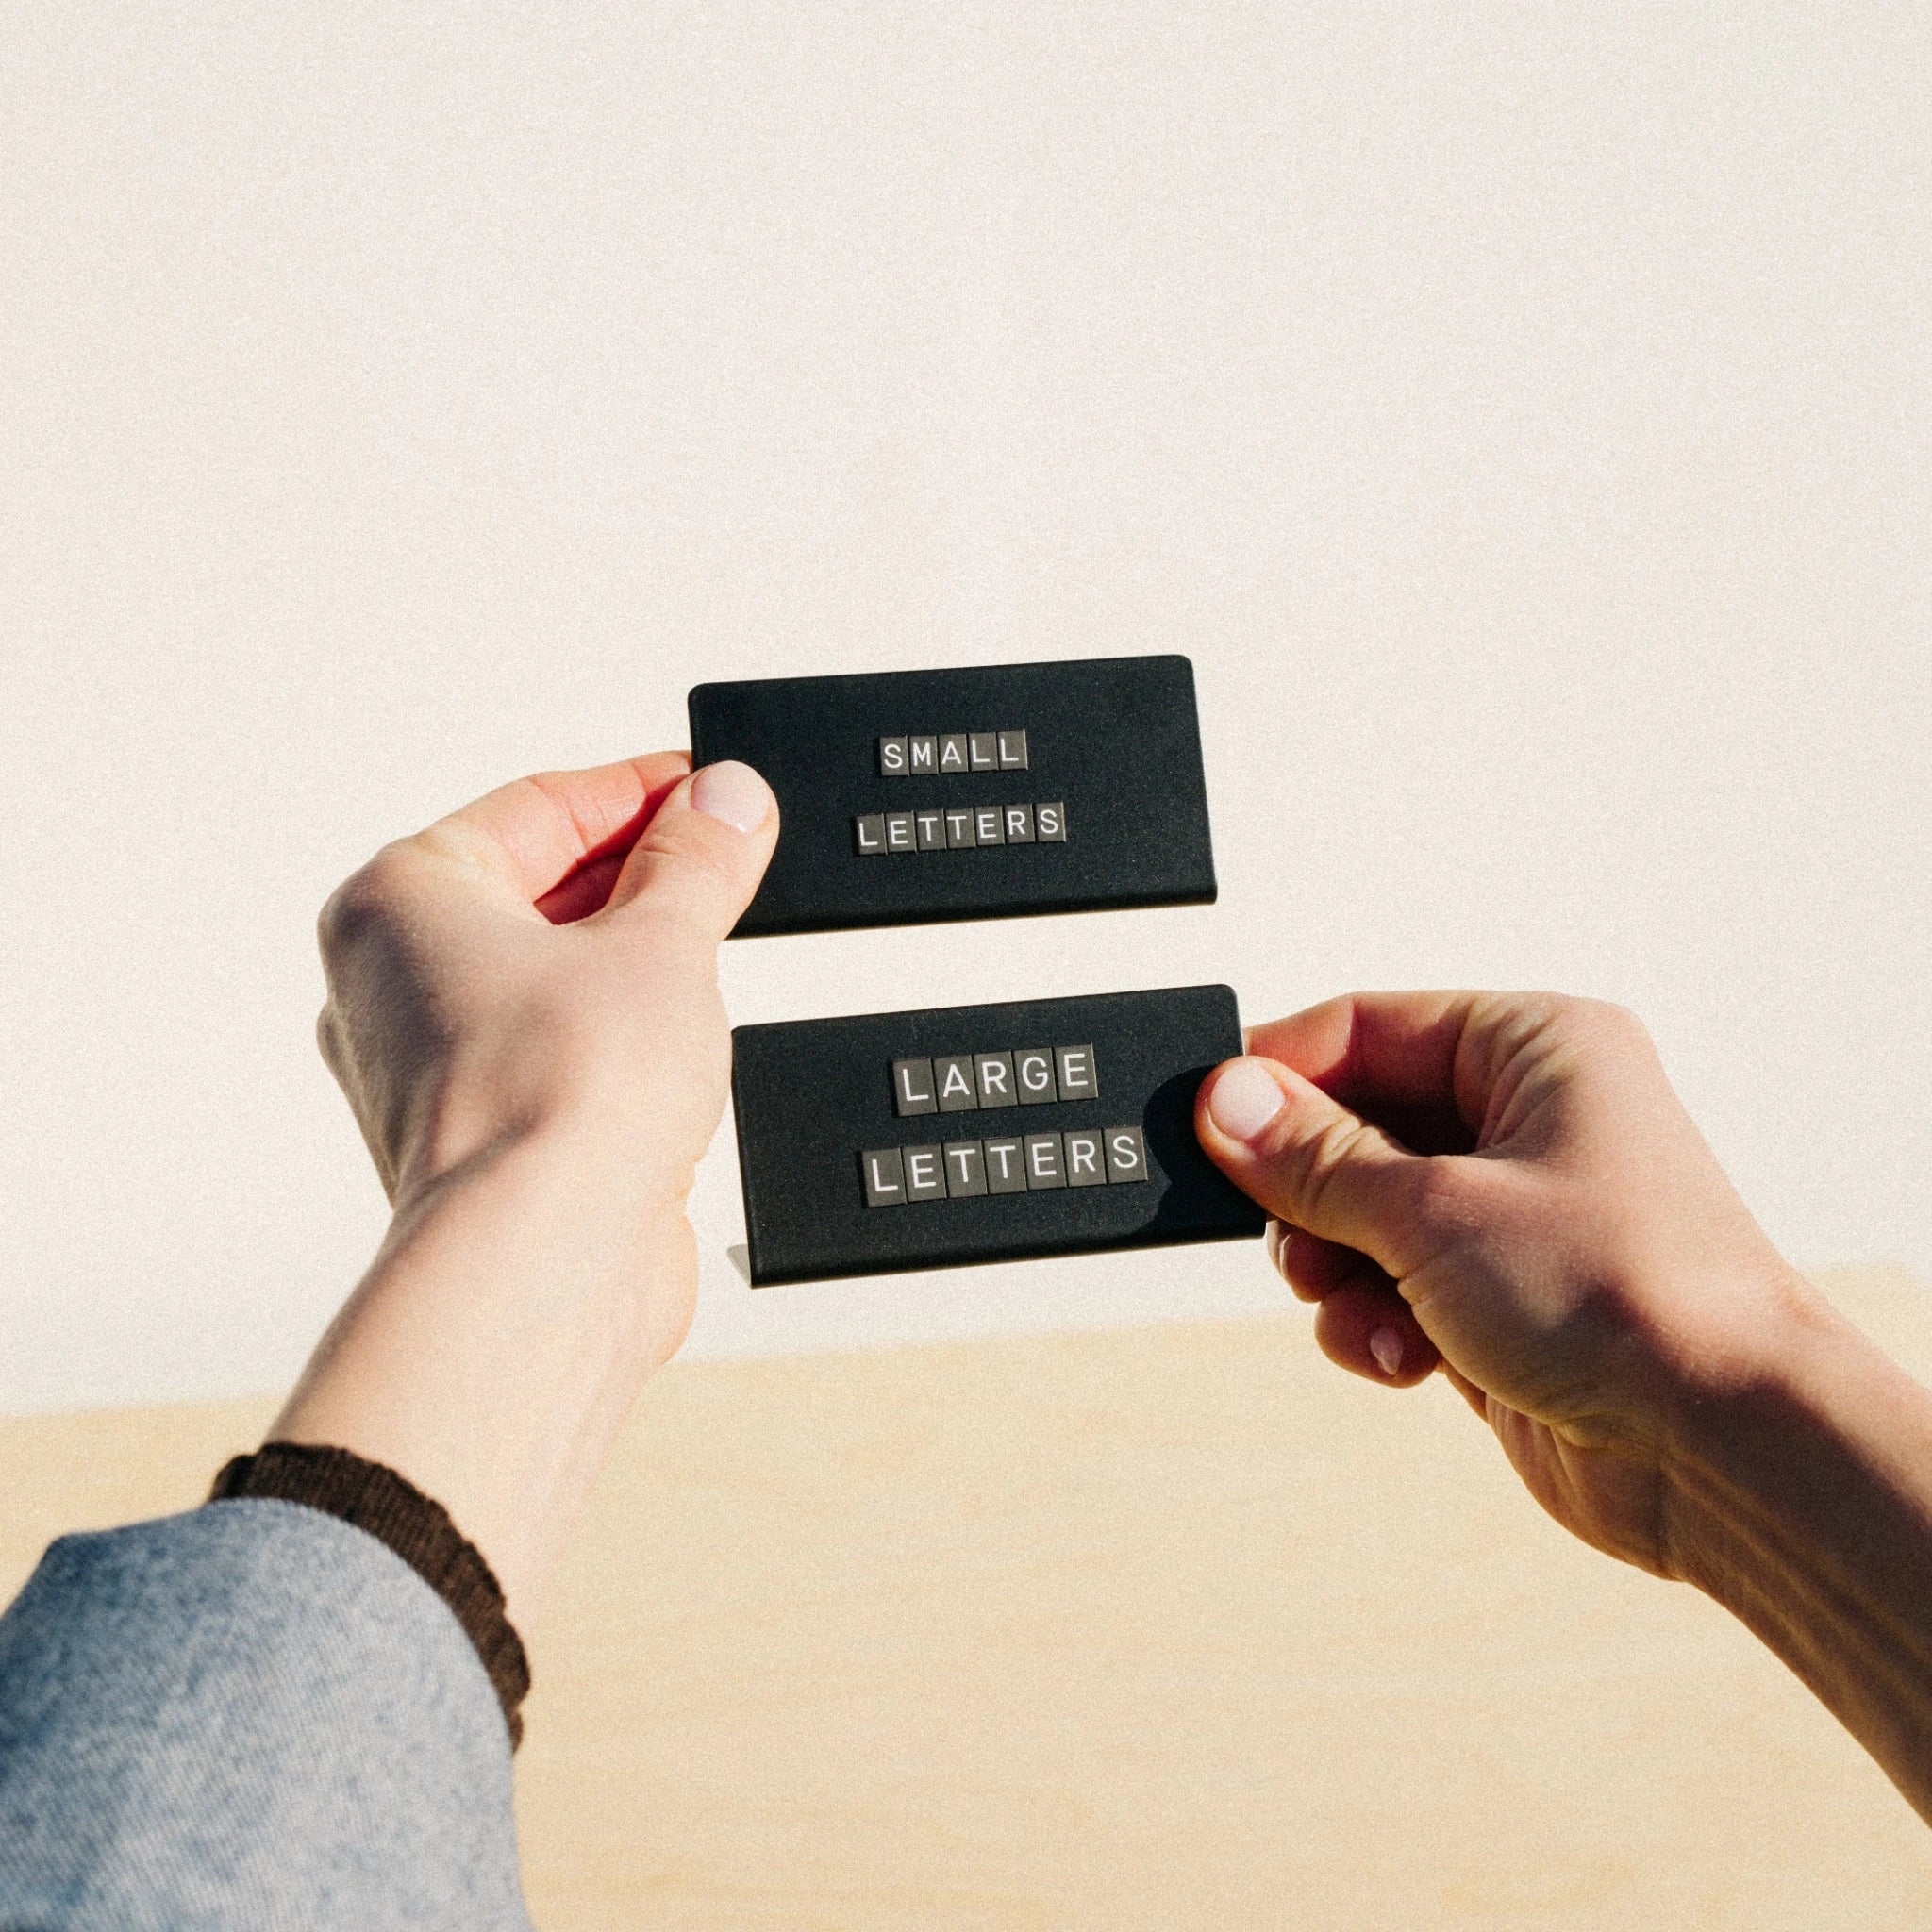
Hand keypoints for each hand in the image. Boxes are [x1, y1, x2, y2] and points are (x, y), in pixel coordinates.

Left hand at [275, 752, 777, 1620]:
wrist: (543, 1267)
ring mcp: (435, 1063)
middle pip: (543, 886)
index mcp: (402, 898)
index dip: (645, 789)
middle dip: (647, 871)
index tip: (719, 788)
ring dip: (640, 954)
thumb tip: (729, 801)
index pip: (541, 804)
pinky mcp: (486, 1134)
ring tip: (719, 936)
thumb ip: (701, 860)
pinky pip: (563, 1047)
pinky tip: (686, 1032)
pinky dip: (625, 1030)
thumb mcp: (664, 942)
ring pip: (555, 972)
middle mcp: (396, 979)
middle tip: (738, 852)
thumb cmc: (556, 1104)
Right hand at [1193, 993, 1817, 1576]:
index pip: (1368, 1025)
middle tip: (1292, 1238)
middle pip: (1356, 1124)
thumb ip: (1314, 1157)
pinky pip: (1394, 1286)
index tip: (1207, 1123)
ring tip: (1360, 1307)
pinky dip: (1377, 1321)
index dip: (1280, 1076)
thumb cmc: (1629, 1299)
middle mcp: (1529, 1119)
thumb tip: (1225, 1101)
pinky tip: (1405, 1357)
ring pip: (1364, 1213)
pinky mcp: (1504, 1299)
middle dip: (1310, 1193)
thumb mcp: (1433, 1208)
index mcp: (1535, 1048)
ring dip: (1340, 1269)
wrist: (1725, 1452)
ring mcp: (1516, 1214)